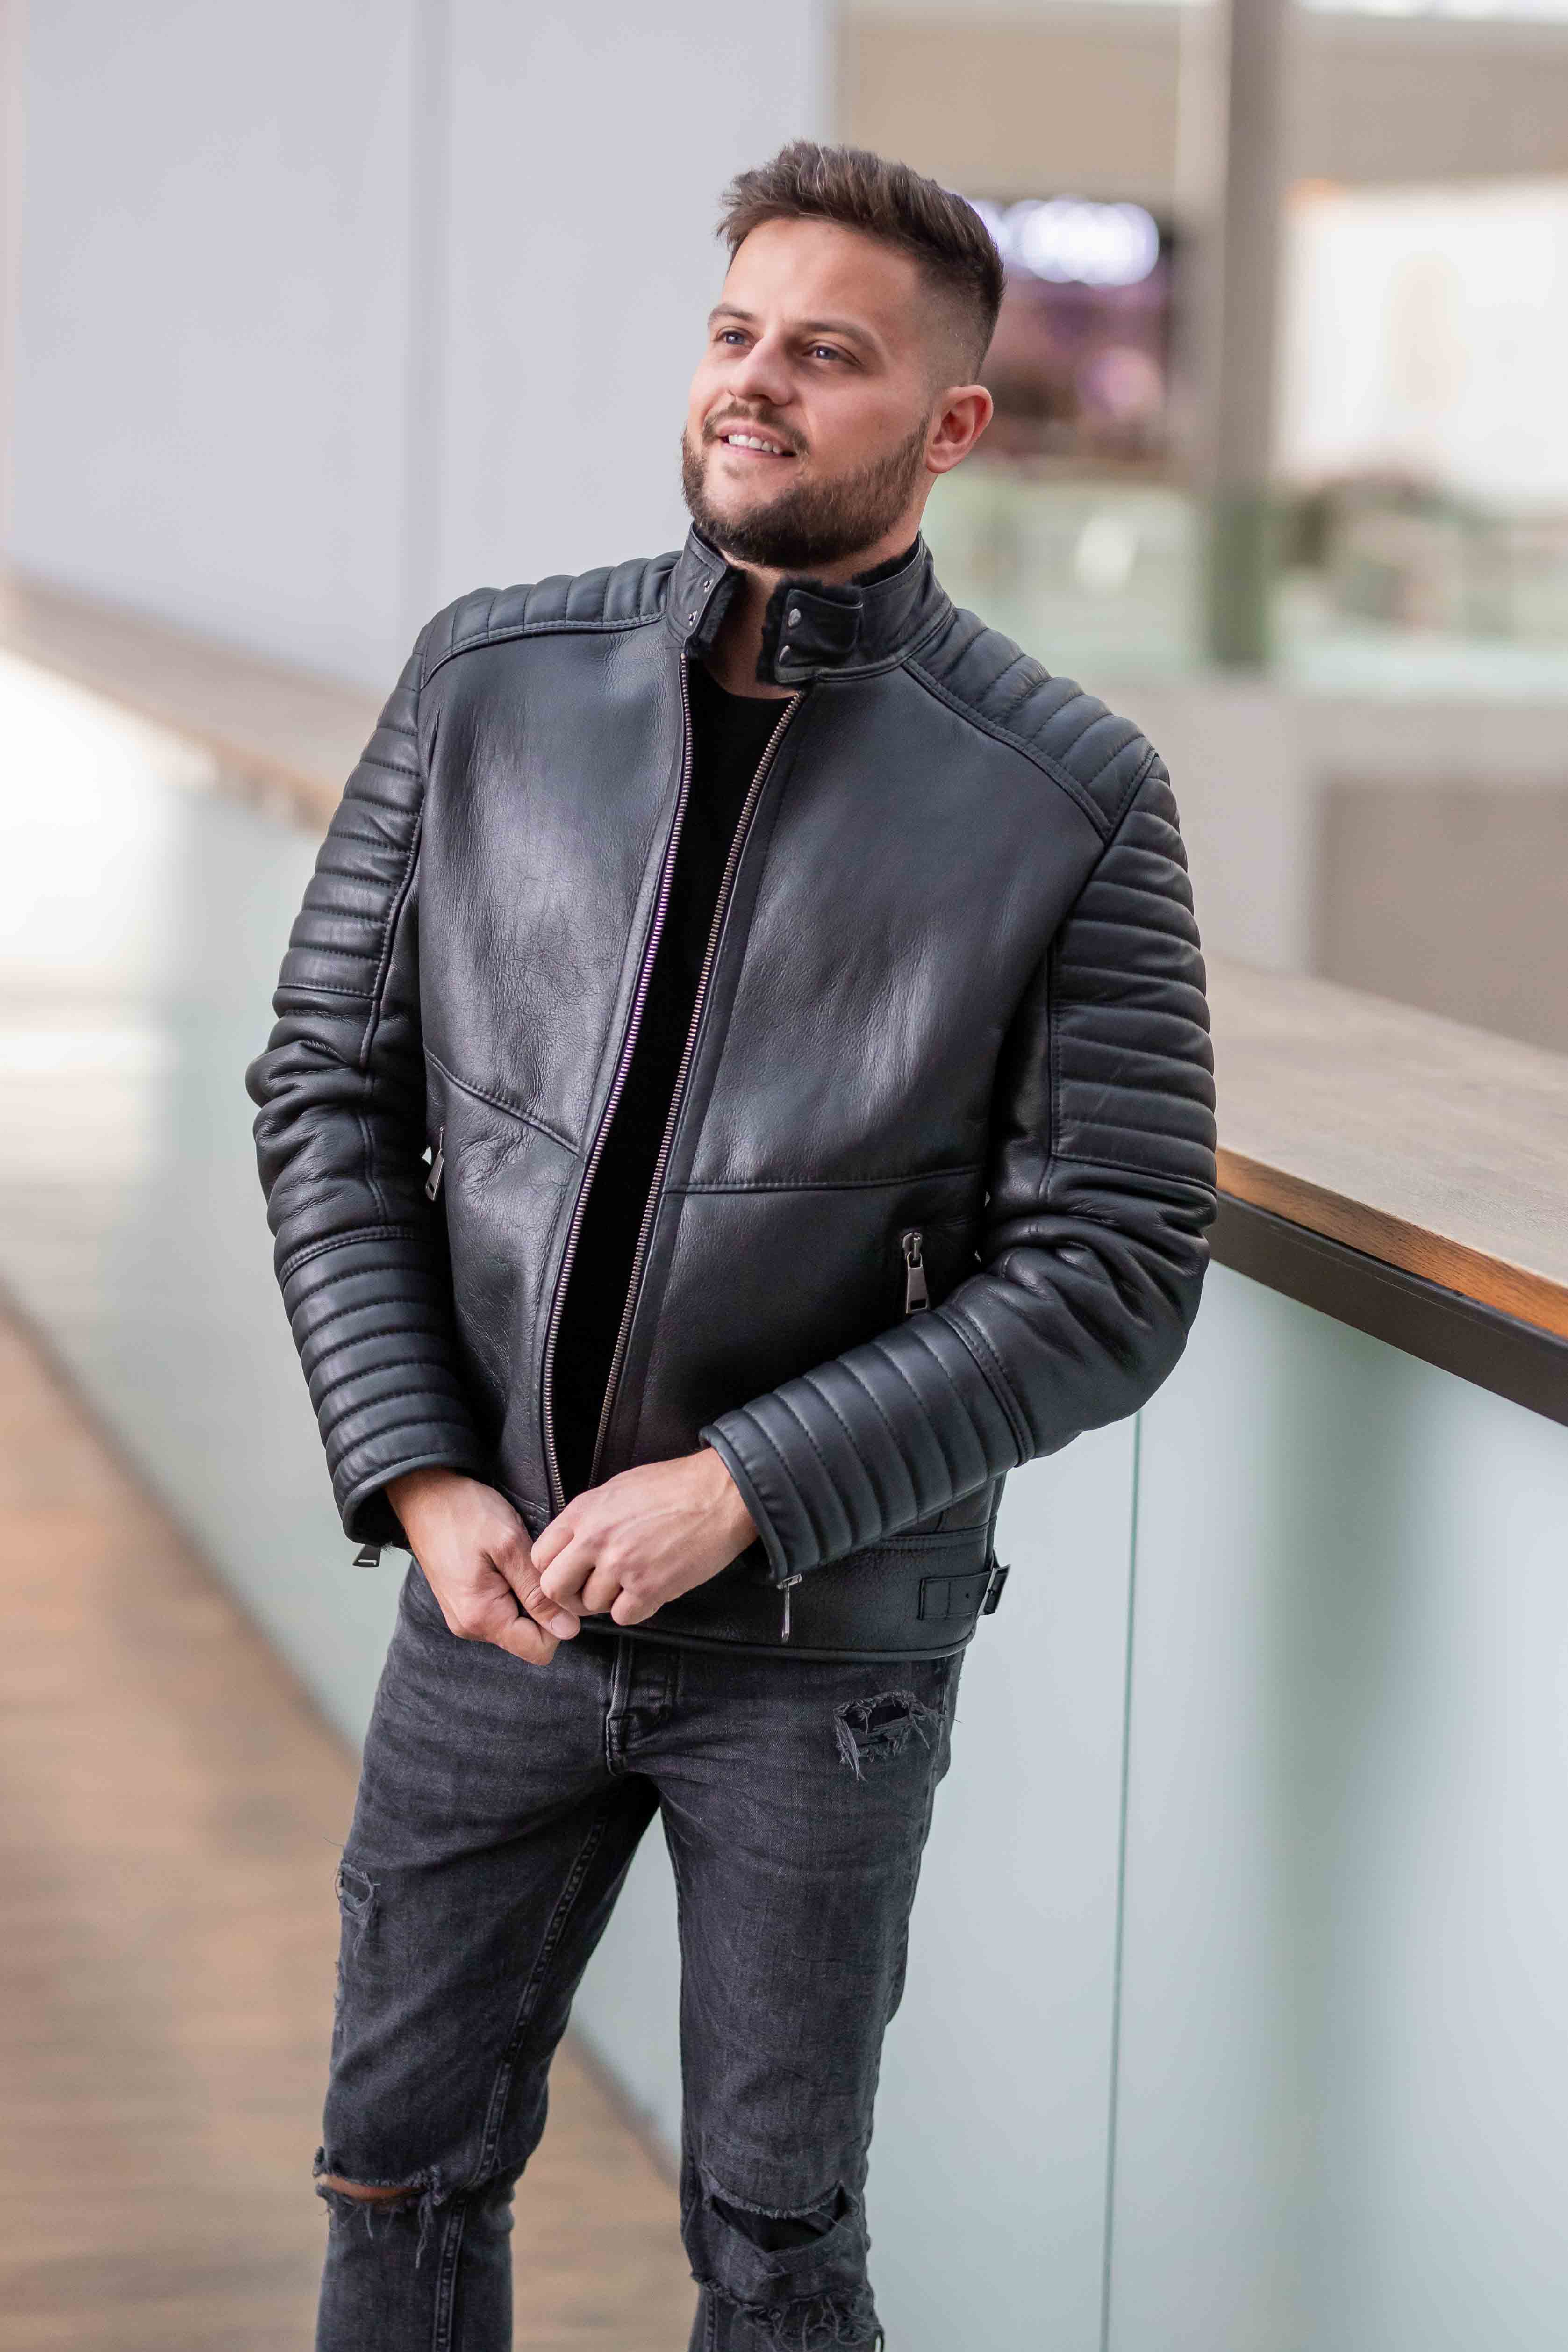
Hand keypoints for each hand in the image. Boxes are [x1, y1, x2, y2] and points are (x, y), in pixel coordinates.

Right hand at [386, 1467, 580, 1663]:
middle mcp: (470, 1626)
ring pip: (517, 1624)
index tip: (555, 1585)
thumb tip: (568, 1630)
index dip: (559, 1621)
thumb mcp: (509, 1546)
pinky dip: (512, 1591)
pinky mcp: (464, 1604)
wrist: (424, 1494)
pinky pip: (502, 1611)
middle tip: (534, 1566)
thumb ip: (537, 1592)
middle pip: (528, 1639)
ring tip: (517, 1560)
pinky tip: (506, 1563)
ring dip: (527, 1597)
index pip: (539, 1650)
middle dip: (542, 1608)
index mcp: (481, 1617)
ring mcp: (464, 1617)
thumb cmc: (465, 1512)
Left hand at [532, 1449, 757, 1627]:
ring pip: (592, 1605)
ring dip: (609, 1599)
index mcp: (585, 1512)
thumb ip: (589, 1519)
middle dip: (570, 1594)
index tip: (568, 1573)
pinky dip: (635, 1609)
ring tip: (632, 1580)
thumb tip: (572, 1547)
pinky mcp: (649, 1588)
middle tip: (589, 1590)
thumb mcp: (618, 1489)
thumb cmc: (675, 1486)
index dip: (552, 1569)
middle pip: (554, 1588)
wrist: (722, 1494)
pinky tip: (650, 1588)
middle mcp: (596, 1540)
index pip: (540, 1556)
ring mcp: (622, 1566)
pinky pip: (624, 1616)